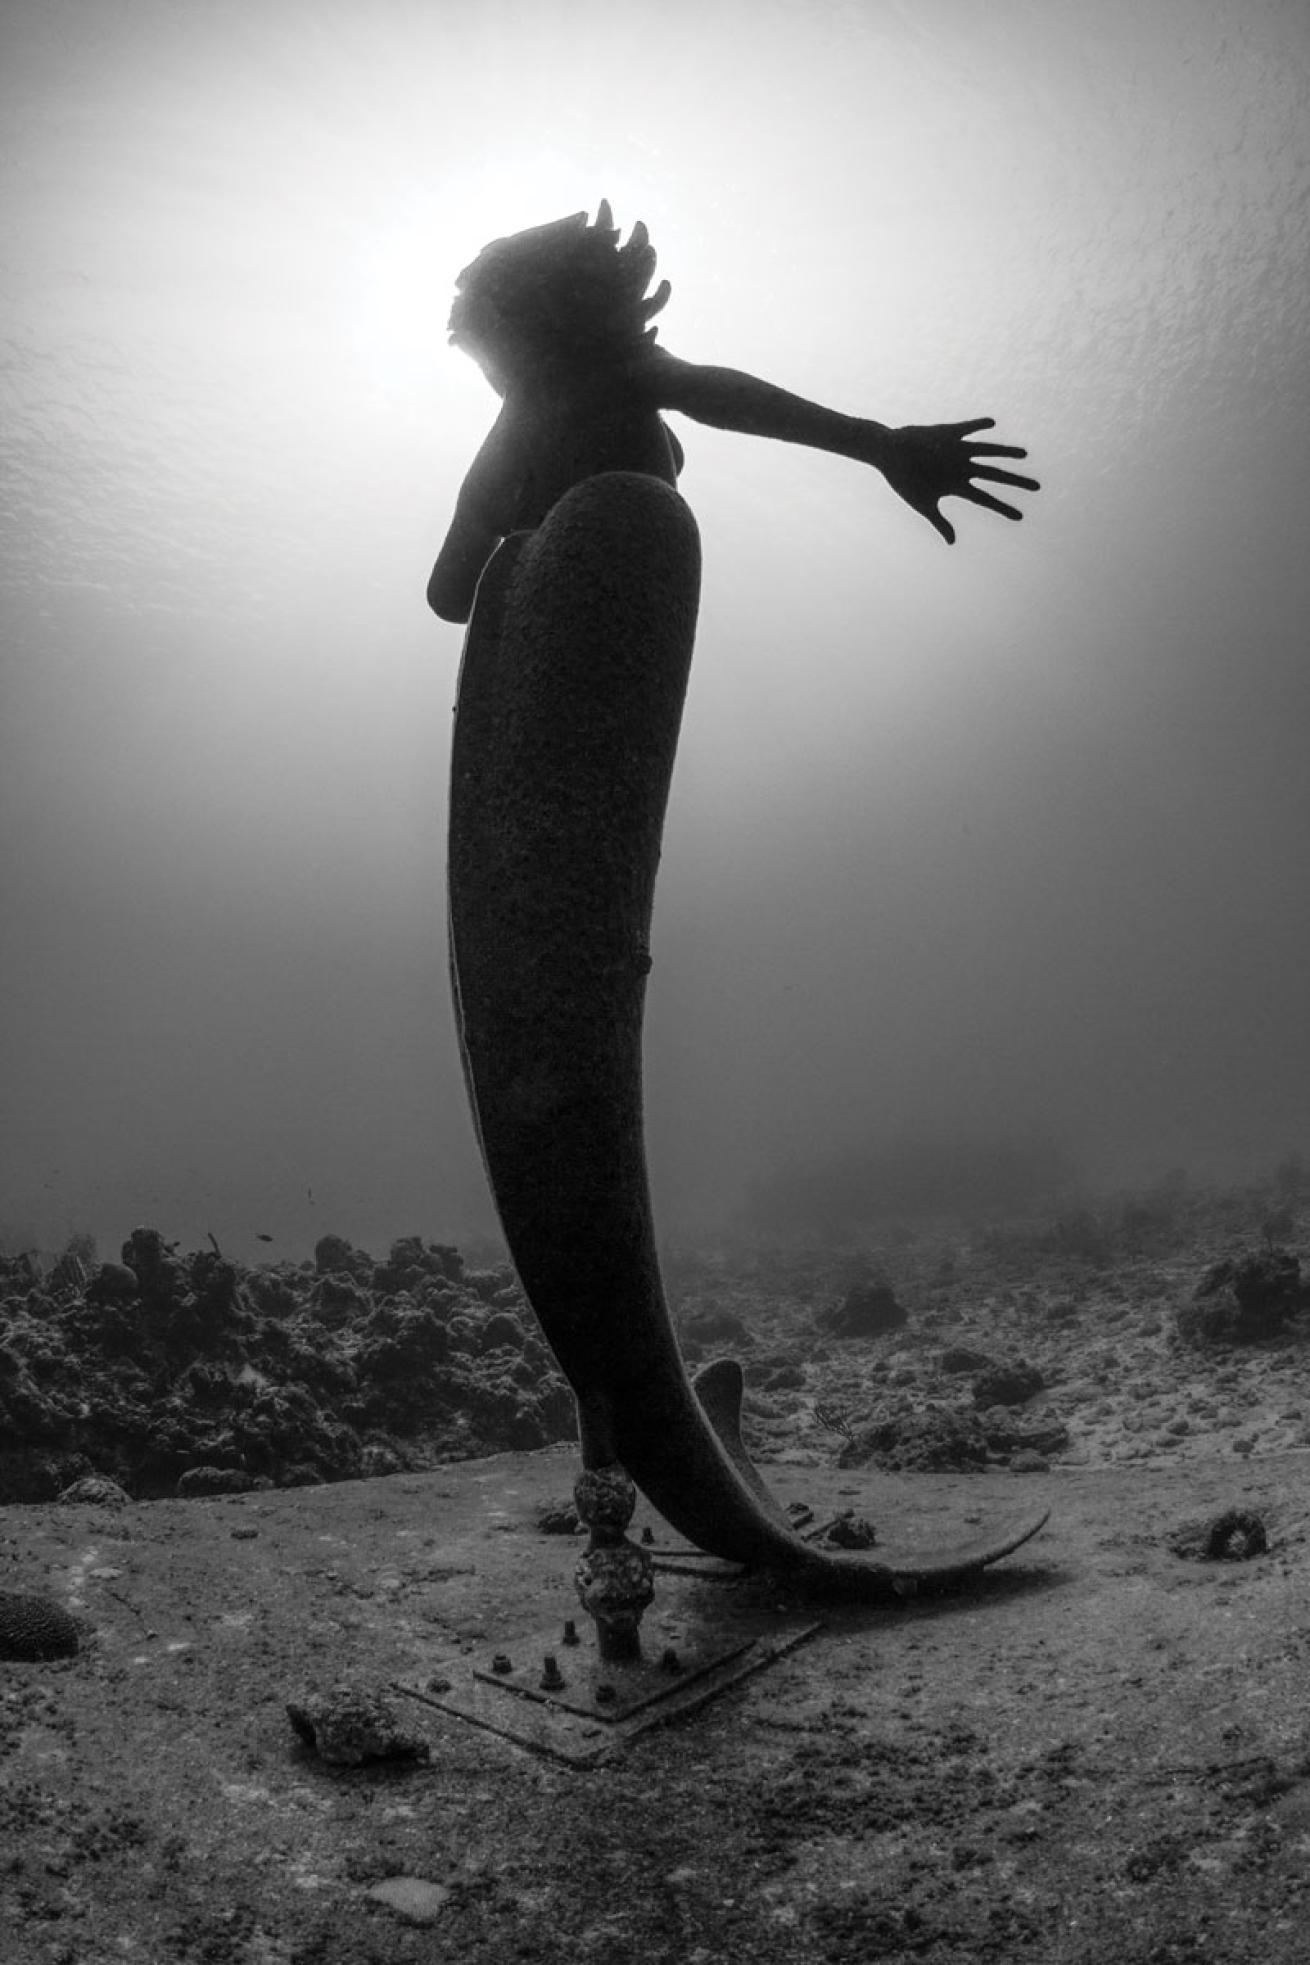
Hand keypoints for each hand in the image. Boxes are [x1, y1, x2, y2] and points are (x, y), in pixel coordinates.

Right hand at [878, 418, 1038, 543]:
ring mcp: (957, 450)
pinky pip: (967, 429)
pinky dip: (978, 426)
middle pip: (995, 475)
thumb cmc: (903, 480)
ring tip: (1025, 454)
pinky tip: (992, 423)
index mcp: (957, 485)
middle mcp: (962, 467)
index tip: (1021, 517)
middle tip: (1038, 487)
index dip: (1003, 508)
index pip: (986, 499)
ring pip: (988, 451)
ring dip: (1006, 452)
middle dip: (1016, 481)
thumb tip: (953, 543)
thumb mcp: (923, 504)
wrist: (888, 453)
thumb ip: (940, 522)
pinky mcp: (948, 433)